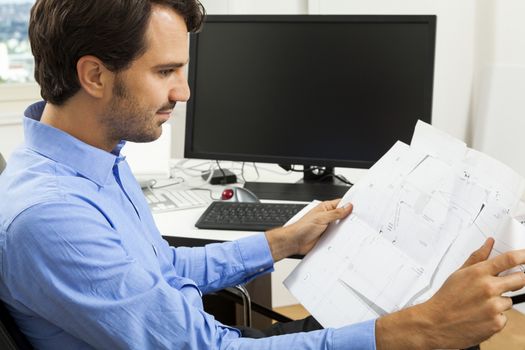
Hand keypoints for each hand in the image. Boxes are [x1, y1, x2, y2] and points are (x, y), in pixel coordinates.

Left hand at [265, 199, 352, 260]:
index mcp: (325, 208)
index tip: (359, 208)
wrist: (294, 241)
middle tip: (358, 220)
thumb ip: (336, 213)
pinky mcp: (327, 237)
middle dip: (349, 218)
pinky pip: (337, 236)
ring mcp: (327, 227)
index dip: (349, 205)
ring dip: (345, 229)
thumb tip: (348, 206)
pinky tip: (346, 239)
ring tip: (352, 230)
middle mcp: (327, 217)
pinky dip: (341, 237)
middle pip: (342, 216)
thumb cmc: (302, 227)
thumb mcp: (321, 218)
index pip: (340, 204)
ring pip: (341, 227)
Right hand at [376, 238, 524, 349]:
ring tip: (480, 305)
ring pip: (509, 300)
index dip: (523, 255)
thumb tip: (489, 243)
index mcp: (478, 273)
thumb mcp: (458, 274)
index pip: (509, 260)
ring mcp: (494, 306)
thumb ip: (477, 258)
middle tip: (505, 284)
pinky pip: (504, 317)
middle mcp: (488, 288)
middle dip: (517, 280)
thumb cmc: (446, 298)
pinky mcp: (497, 323)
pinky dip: (495, 317)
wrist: (436, 324)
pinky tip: (480, 316)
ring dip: (499, 302)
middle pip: (520, 279)